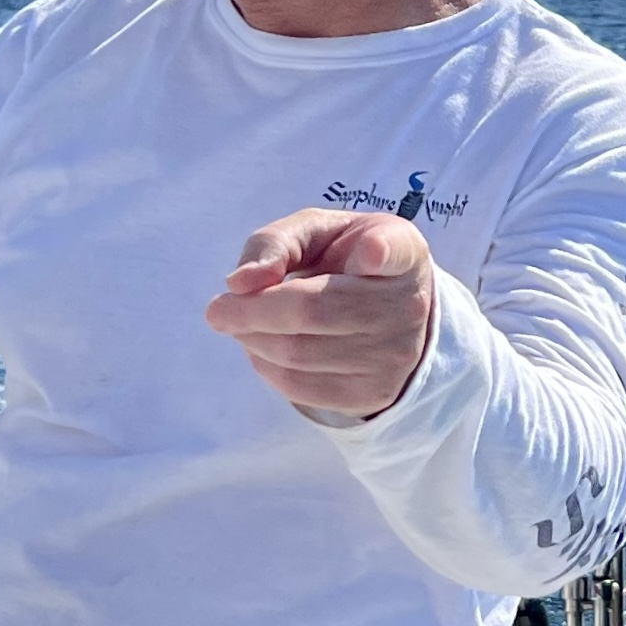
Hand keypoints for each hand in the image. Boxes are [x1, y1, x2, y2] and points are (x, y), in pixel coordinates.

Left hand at [206, 211, 434, 419]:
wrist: (389, 313)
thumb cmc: (345, 261)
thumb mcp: (318, 232)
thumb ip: (277, 243)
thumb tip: (240, 283)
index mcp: (399, 249)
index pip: (395, 251)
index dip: (380, 251)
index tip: (370, 251)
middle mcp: (407, 305)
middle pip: (313, 310)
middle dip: (252, 312)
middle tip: (218, 309)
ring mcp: (395, 356)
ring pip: (298, 354)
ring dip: (253, 339)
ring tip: (242, 324)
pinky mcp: (373, 393)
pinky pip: (301, 387)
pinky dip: (267, 365)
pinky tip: (264, 347)